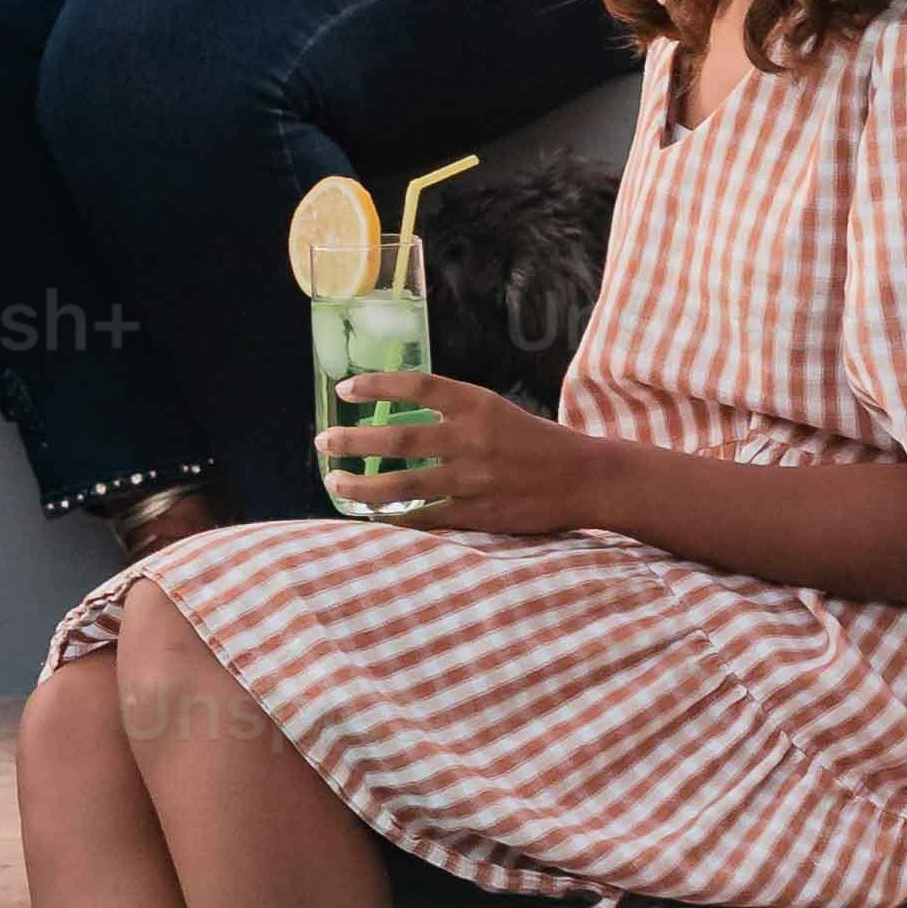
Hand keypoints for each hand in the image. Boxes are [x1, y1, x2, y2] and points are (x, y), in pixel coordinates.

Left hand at [320, 369, 591, 536]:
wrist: (583, 477)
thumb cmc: (533, 441)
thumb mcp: (494, 411)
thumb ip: (451, 412)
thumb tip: (395, 415)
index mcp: (477, 404)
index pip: (416, 387)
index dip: (377, 386)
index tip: (345, 390)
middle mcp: (473, 438)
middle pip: (399, 439)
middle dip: (354, 441)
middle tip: (323, 441)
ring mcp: (474, 479)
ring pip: (404, 485)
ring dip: (363, 487)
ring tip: (335, 484)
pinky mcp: (480, 514)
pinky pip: (427, 518)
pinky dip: (396, 521)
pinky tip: (370, 520)